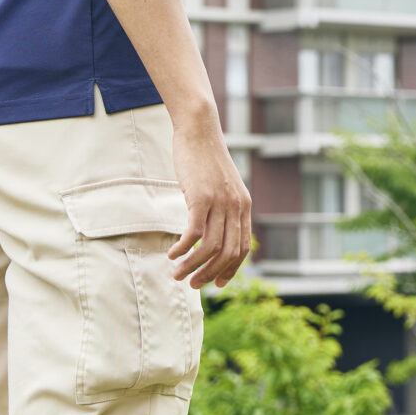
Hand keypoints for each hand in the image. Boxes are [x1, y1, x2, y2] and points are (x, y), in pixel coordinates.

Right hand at [167, 119, 251, 288]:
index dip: (230, 270)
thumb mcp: (223, 184)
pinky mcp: (201, 197)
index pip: (242, 249)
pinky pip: (194, 233)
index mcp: (243, 205)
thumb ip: (224, 206)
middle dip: (210, 274)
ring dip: (193, 266)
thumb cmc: (206, 158)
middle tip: (193, 284)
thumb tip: (214, 229)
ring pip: (210, 247)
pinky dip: (183, 249)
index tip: (217, 283)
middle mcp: (235, 206)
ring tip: (177, 275)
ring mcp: (219, 202)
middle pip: (227, 253)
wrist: (199, 130)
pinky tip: (172, 254)